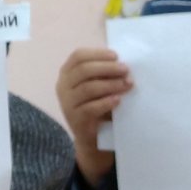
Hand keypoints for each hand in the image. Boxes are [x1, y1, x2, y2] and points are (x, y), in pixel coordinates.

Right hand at [56, 47, 133, 186]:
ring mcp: (67, 103)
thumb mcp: (97, 83)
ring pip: (88, 88)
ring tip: (127, 85)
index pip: (78, 56)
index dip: (97, 54)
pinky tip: (118, 100)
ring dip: (110, 84)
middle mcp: (63, 86)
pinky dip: (106, 102)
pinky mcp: (75, 119)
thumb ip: (104, 72)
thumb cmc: (97, 103)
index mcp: (67, 72)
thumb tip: (122, 63)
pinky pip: (90, 108)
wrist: (93, 136)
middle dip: (107, 68)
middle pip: (84, 70)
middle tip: (126, 70)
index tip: (116, 56)